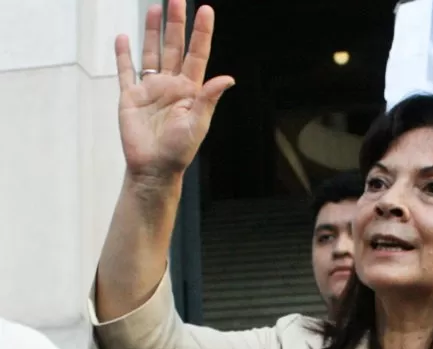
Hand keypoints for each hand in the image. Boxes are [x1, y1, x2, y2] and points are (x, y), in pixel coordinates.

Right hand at [115, 0, 233, 180]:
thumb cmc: (179, 150)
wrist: (153, 168)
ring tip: (154, 8)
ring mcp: (150, 89)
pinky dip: (124, 54)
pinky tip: (124, 37)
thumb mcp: (198, 124)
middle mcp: (171, 85)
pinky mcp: (130, 97)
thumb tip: (227, 79)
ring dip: (152, 31)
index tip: (206, 10)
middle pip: (173, 47)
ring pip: (151, 53)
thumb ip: (208, 99)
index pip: (197, 54)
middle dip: (175, 23)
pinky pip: (126, 71)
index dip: (202, 33)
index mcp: (190, 90)